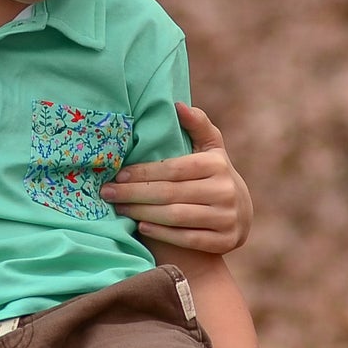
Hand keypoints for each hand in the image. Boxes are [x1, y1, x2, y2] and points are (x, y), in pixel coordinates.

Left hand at [103, 103, 252, 252]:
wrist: (240, 214)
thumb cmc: (213, 175)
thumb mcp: (210, 148)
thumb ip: (197, 125)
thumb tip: (177, 105)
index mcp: (216, 165)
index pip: (172, 168)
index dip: (143, 172)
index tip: (117, 174)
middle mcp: (225, 191)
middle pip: (170, 193)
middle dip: (134, 193)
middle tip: (108, 192)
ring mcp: (227, 218)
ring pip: (176, 216)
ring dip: (142, 212)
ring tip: (118, 208)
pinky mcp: (225, 241)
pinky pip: (188, 239)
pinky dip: (162, 233)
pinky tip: (141, 226)